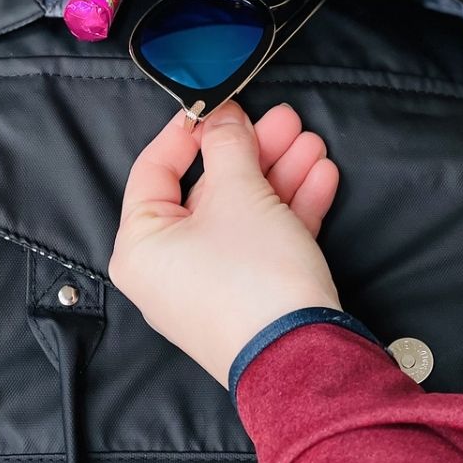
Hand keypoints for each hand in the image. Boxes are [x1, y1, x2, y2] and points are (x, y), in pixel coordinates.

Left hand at [109, 101, 342, 386]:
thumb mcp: (239, 194)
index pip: (153, 170)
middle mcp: (167, 268)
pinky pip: (262, 242)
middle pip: (208, 191)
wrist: (302, 357)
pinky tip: (321, 178)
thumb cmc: (252, 278)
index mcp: (141, 244)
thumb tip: (222, 118)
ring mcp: (209, 285)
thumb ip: (228, 147)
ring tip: (311, 143)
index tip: (218, 105)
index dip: (188, 131)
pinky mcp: (248, 298)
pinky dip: (290, 210)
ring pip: (243, 214)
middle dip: (253, 152)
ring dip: (280, 175)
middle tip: (284, 120)